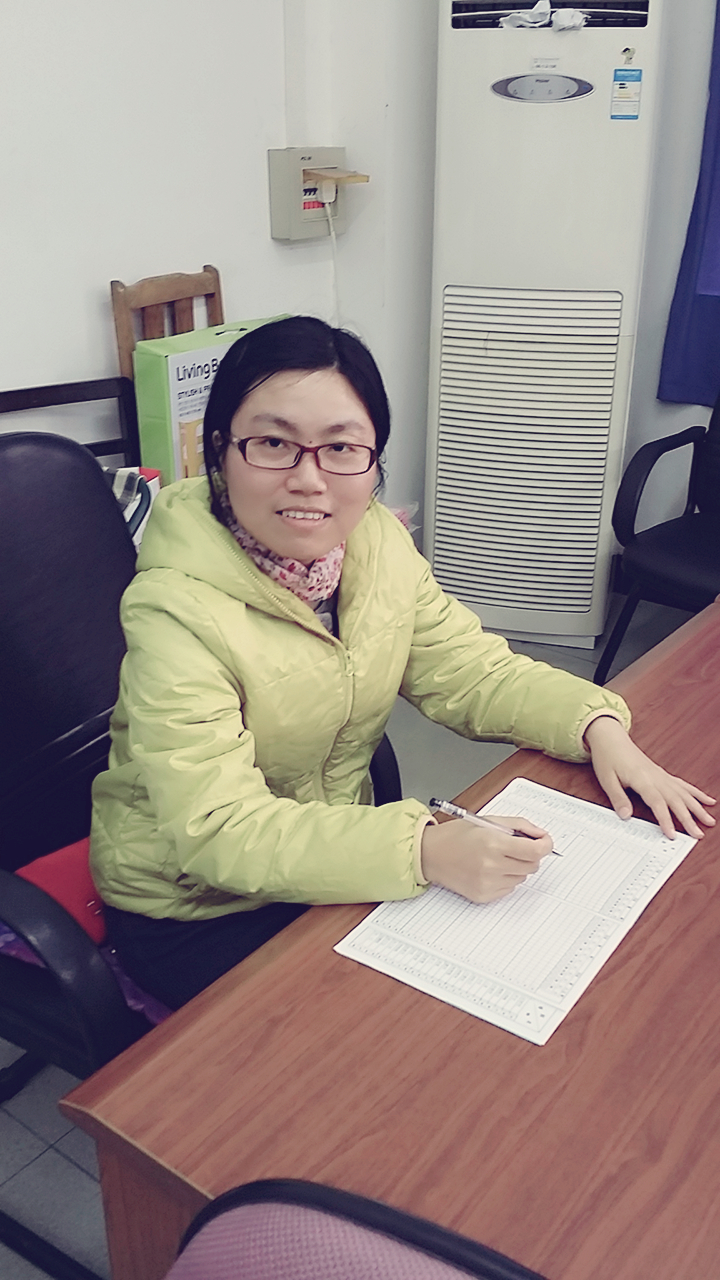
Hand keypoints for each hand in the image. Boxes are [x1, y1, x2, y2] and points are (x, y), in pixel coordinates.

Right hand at [420, 815, 551, 902]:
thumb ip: (519, 825)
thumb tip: (541, 835)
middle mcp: (492, 865)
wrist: (430, 854)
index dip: (545, 845)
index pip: (535, 850)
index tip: (545, 842)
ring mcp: (488, 883)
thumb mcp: (489, 821)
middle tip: (517, 847)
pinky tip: (490, 869)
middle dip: (530, 854)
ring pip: (522, 877)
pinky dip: (506, 878)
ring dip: (517, 867)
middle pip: (533, 865)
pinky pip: (509, 889)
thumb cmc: (457, 835)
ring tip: (498, 857)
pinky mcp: (484, 895)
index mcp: (493, 842)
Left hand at [584, 716, 715, 838]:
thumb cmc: (608, 757)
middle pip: (675, 800)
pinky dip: (696, 793)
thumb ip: (617, 798)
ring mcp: (662, 775)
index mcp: (641, 778)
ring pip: (683, 793)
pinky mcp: (663, 775)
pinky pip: (683, 785)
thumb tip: (625, 816)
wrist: (611, 738)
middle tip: (698, 834)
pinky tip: (708, 800)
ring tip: (710, 821)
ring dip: (698, 808)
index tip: (672, 834)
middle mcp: (656, 776)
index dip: (665, 819)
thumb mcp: (606, 779)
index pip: (657, 801)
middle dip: (688, 818)